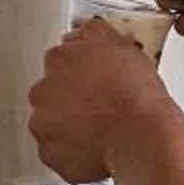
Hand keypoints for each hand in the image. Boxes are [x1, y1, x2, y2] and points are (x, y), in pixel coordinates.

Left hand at [27, 18, 180, 184]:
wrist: (141, 138)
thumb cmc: (138, 97)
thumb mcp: (124, 46)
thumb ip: (95, 34)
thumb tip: (84, 32)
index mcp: (59, 59)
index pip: (61, 60)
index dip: (80, 72)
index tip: (94, 81)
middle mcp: (43, 90)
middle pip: (52, 92)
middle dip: (70, 99)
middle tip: (99, 107)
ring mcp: (43, 123)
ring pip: (52, 123)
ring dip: (69, 125)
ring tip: (100, 130)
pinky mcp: (48, 153)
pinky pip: (56, 152)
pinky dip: (71, 152)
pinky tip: (94, 149)